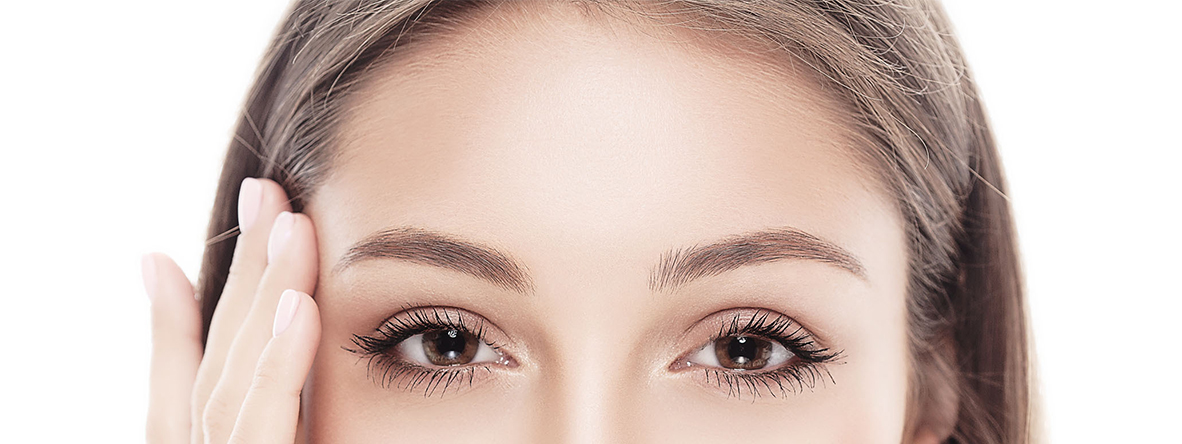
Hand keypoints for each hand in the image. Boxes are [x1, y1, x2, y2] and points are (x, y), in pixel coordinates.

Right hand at [142, 178, 319, 443]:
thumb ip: (252, 390)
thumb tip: (195, 306)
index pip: (193, 378)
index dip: (188, 306)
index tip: (197, 240)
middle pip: (219, 363)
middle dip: (242, 275)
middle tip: (266, 192)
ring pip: (237, 378)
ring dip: (263, 298)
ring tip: (290, 226)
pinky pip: (266, 421)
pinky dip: (279, 363)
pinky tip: (300, 306)